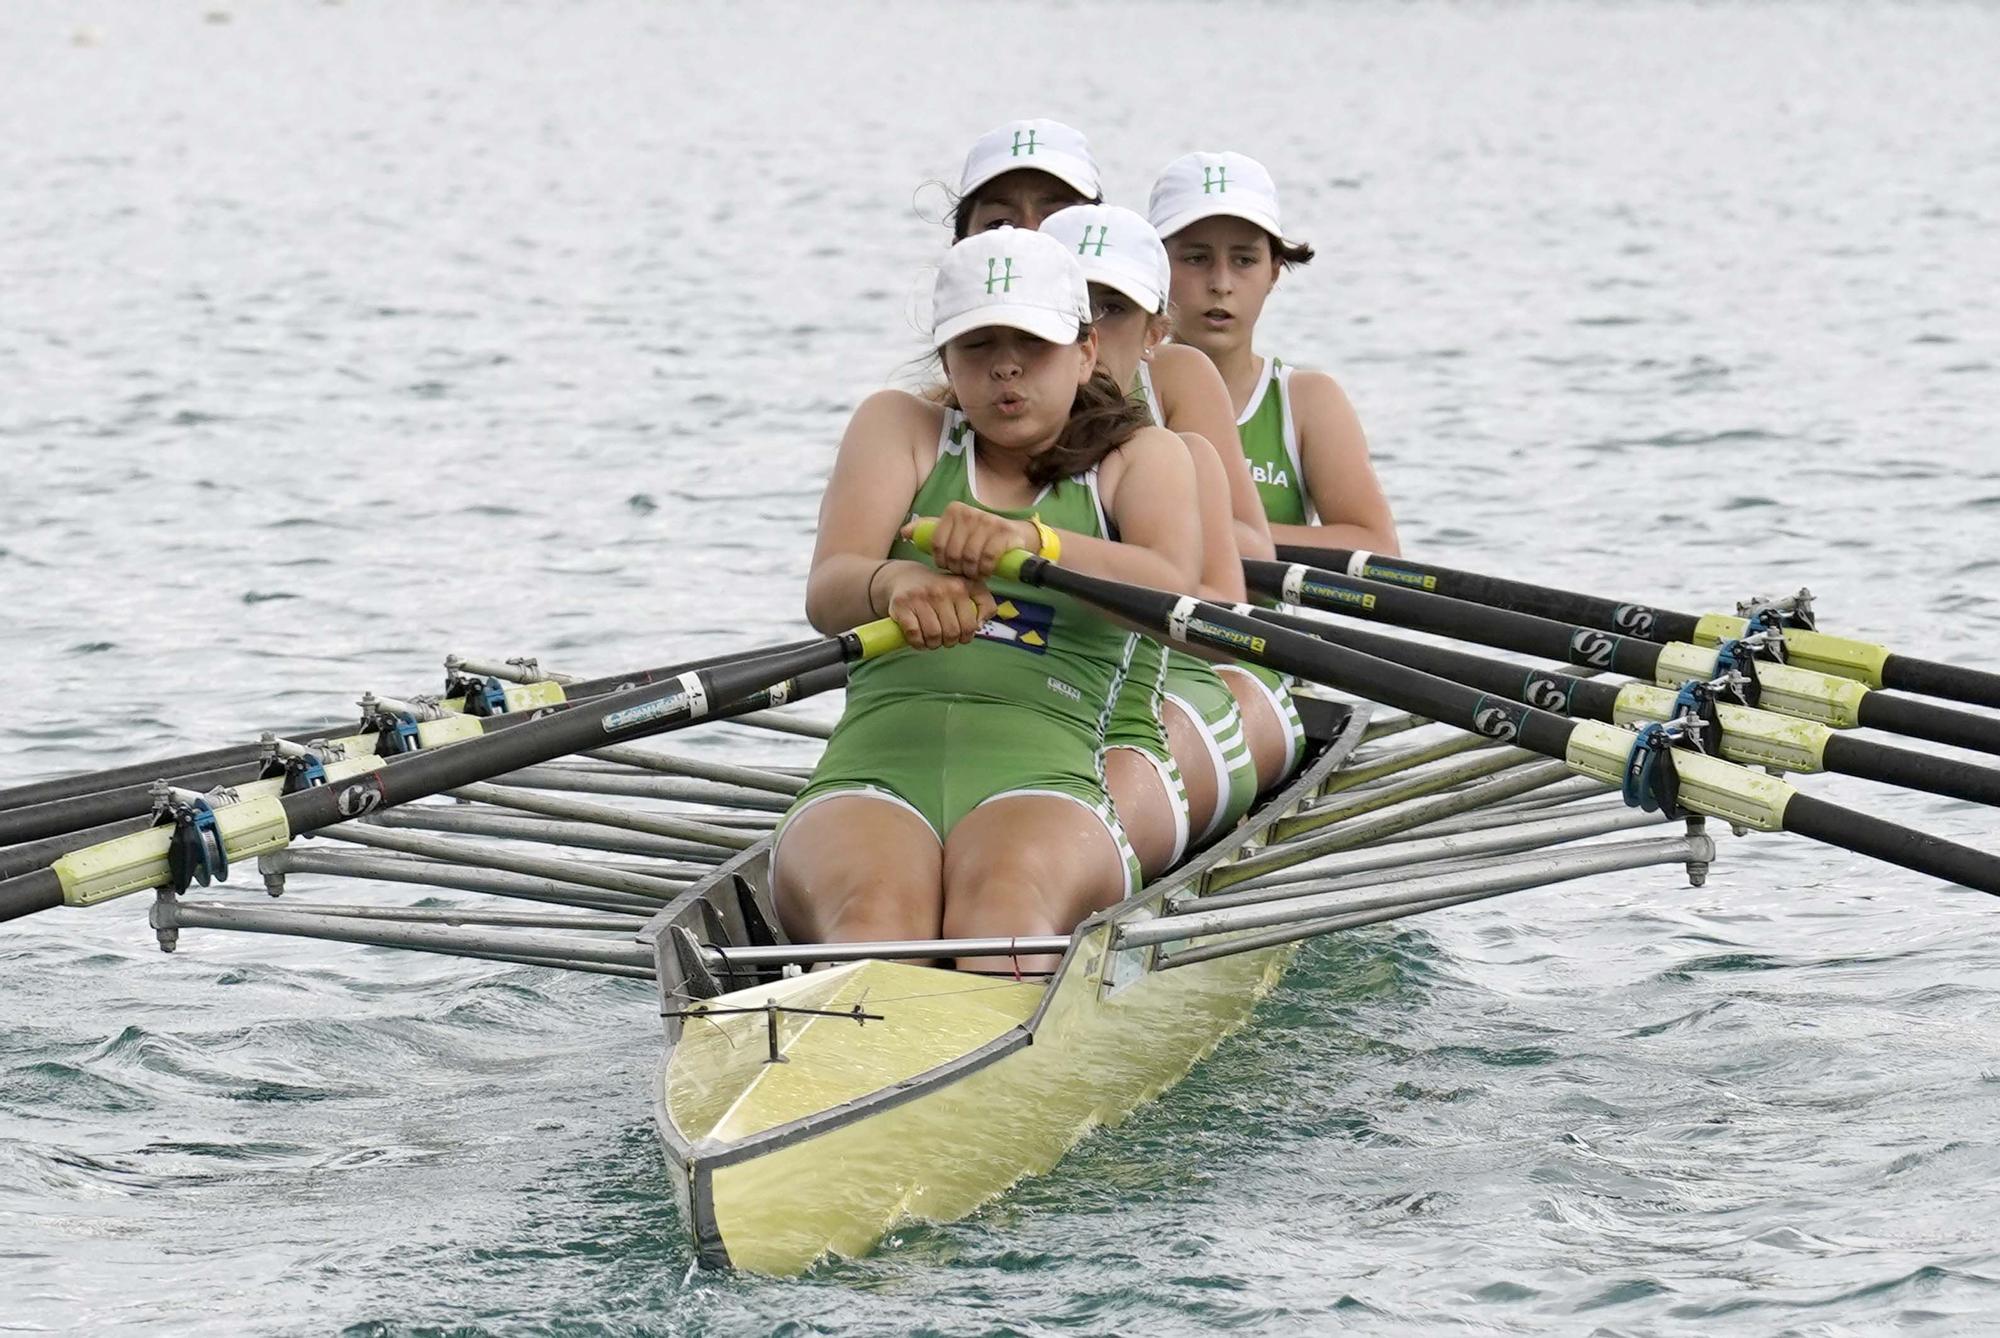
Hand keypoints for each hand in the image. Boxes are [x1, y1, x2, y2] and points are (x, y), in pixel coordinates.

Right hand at [878, 562, 997, 650]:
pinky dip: (918, 643)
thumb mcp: (967, 588)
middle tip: (944, 638)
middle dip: (949, 642)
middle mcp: (940, 590)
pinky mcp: (902, 606)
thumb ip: (985, 603)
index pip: (970, 625)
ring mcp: (920, 597)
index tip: (960, 635)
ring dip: (933, 644)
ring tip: (932, 639)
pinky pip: (914, 634)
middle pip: (952, 633)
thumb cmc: (941, 588)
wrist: (906, 577)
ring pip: (933, 635)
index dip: (966, 637)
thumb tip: (980, 625)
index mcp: (959, 587)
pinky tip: (919, 639)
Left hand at [904, 502, 1039, 580]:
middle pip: (953, 552)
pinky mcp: (1004, 532)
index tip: (949, 566)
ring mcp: (988, 521)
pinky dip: (985, 569)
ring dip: (971, 571)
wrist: (1013, 535)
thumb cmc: (977, 536)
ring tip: (974, 573)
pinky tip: (986, 571)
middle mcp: (969, 512)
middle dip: (957, 568)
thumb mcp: (953, 530)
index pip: (937, 543)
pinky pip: (987, 558)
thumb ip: (929, 530)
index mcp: (954, 510)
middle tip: (963, 572)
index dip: (941, 561)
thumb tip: (904, 532)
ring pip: (970, 557)